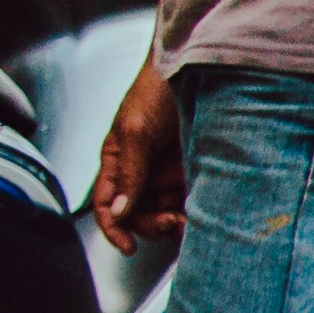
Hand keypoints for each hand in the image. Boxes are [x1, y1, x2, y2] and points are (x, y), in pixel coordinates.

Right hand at [93, 60, 183, 253]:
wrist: (200, 66)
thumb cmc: (157, 87)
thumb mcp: (136, 130)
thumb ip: (128, 173)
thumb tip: (119, 211)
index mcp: (117, 160)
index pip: (107, 203)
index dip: (113, 228)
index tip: (127, 246)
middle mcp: (142, 171)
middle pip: (138, 214)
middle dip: (151, 224)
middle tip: (170, 222)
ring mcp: (171, 173)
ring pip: (167, 212)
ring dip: (177, 222)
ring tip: (191, 221)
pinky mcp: (199, 171)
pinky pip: (195, 200)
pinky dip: (199, 212)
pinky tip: (206, 213)